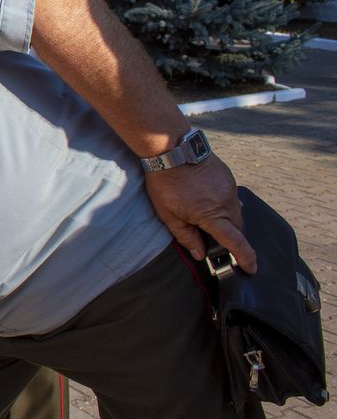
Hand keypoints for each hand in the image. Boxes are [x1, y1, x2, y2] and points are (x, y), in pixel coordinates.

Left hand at [143, 156, 256, 273]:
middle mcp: (226, 204)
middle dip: (231, 238)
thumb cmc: (167, 183)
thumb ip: (186, 237)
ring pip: (236, 213)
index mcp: (212, 216)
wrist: (173, 150)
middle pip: (236, 228)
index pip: (234, 242)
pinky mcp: (229, 178)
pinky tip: (208, 201)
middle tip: (215, 242)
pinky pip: (232, 198)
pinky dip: (224, 205)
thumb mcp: (169, 214)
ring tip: (206, 218)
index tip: (251, 268)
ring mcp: (230, 189)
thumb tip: (200, 254)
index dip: (244, 257)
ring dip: (227, 221)